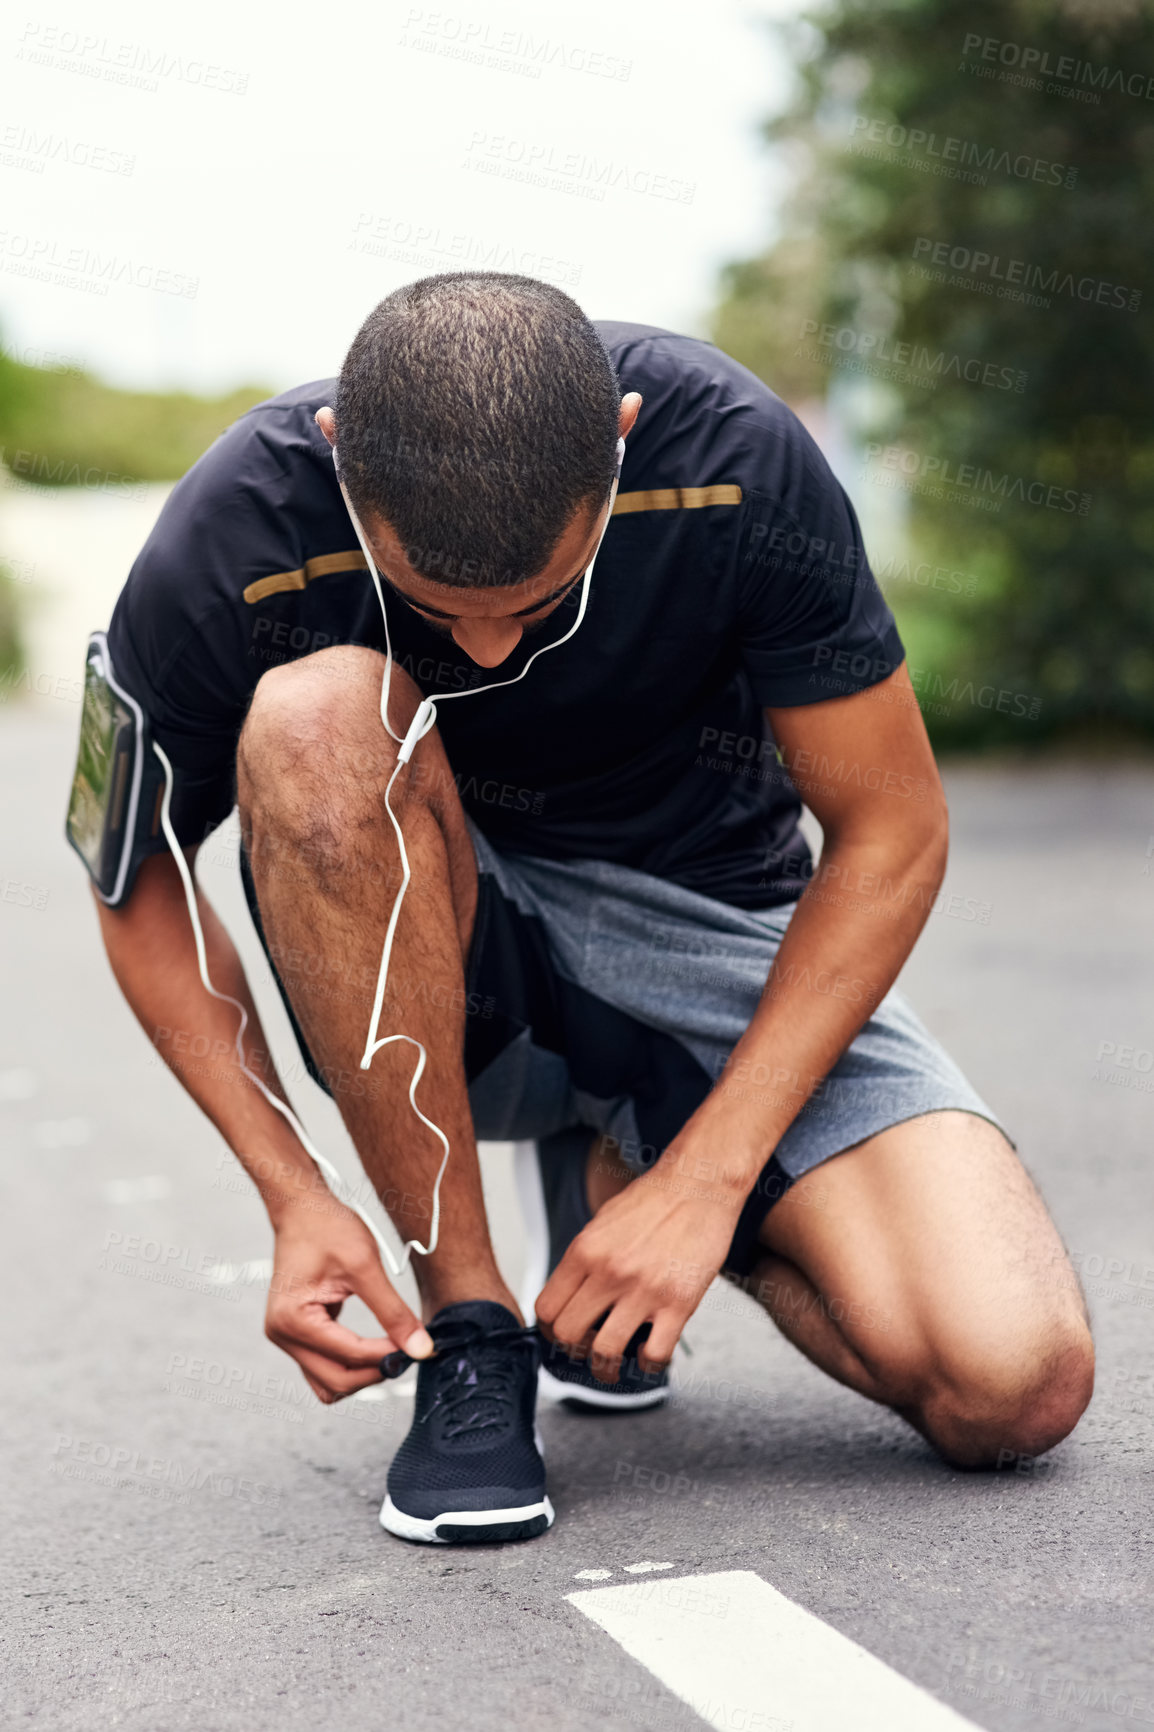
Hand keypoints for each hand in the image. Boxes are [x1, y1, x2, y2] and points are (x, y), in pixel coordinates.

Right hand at [265, 1199, 432, 1402]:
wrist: (302, 1208)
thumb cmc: (328, 1228)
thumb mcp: (366, 1266)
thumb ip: (393, 1311)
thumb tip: (421, 1348)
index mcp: (292, 1320)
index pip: (349, 1357)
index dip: (389, 1355)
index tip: (420, 1346)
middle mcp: (282, 1335)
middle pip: (336, 1382)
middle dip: (376, 1371)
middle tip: (409, 1350)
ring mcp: (286, 1337)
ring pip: (329, 1382)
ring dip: (362, 1375)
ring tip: (392, 1348)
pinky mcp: (297, 1334)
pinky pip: (325, 1366)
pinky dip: (351, 1363)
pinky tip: (376, 1344)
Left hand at [534, 1162, 741, 1381]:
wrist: (700, 1183)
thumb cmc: (654, 1199)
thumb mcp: (602, 1222)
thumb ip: (584, 1259)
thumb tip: (568, 1294)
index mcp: (585, 1251)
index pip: (546, 1309)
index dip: (549, 1330)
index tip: (560, 1335)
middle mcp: (609, 1272)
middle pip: (568, 1335)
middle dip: (573, 1350)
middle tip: (586, 1349)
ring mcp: (644, 1290)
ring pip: (605, 1353)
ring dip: (606, 1368)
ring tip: (612, 1366)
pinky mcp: (679, 1303)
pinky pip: (654, 1355)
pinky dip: (649, 1365)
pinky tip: (650, 1354)